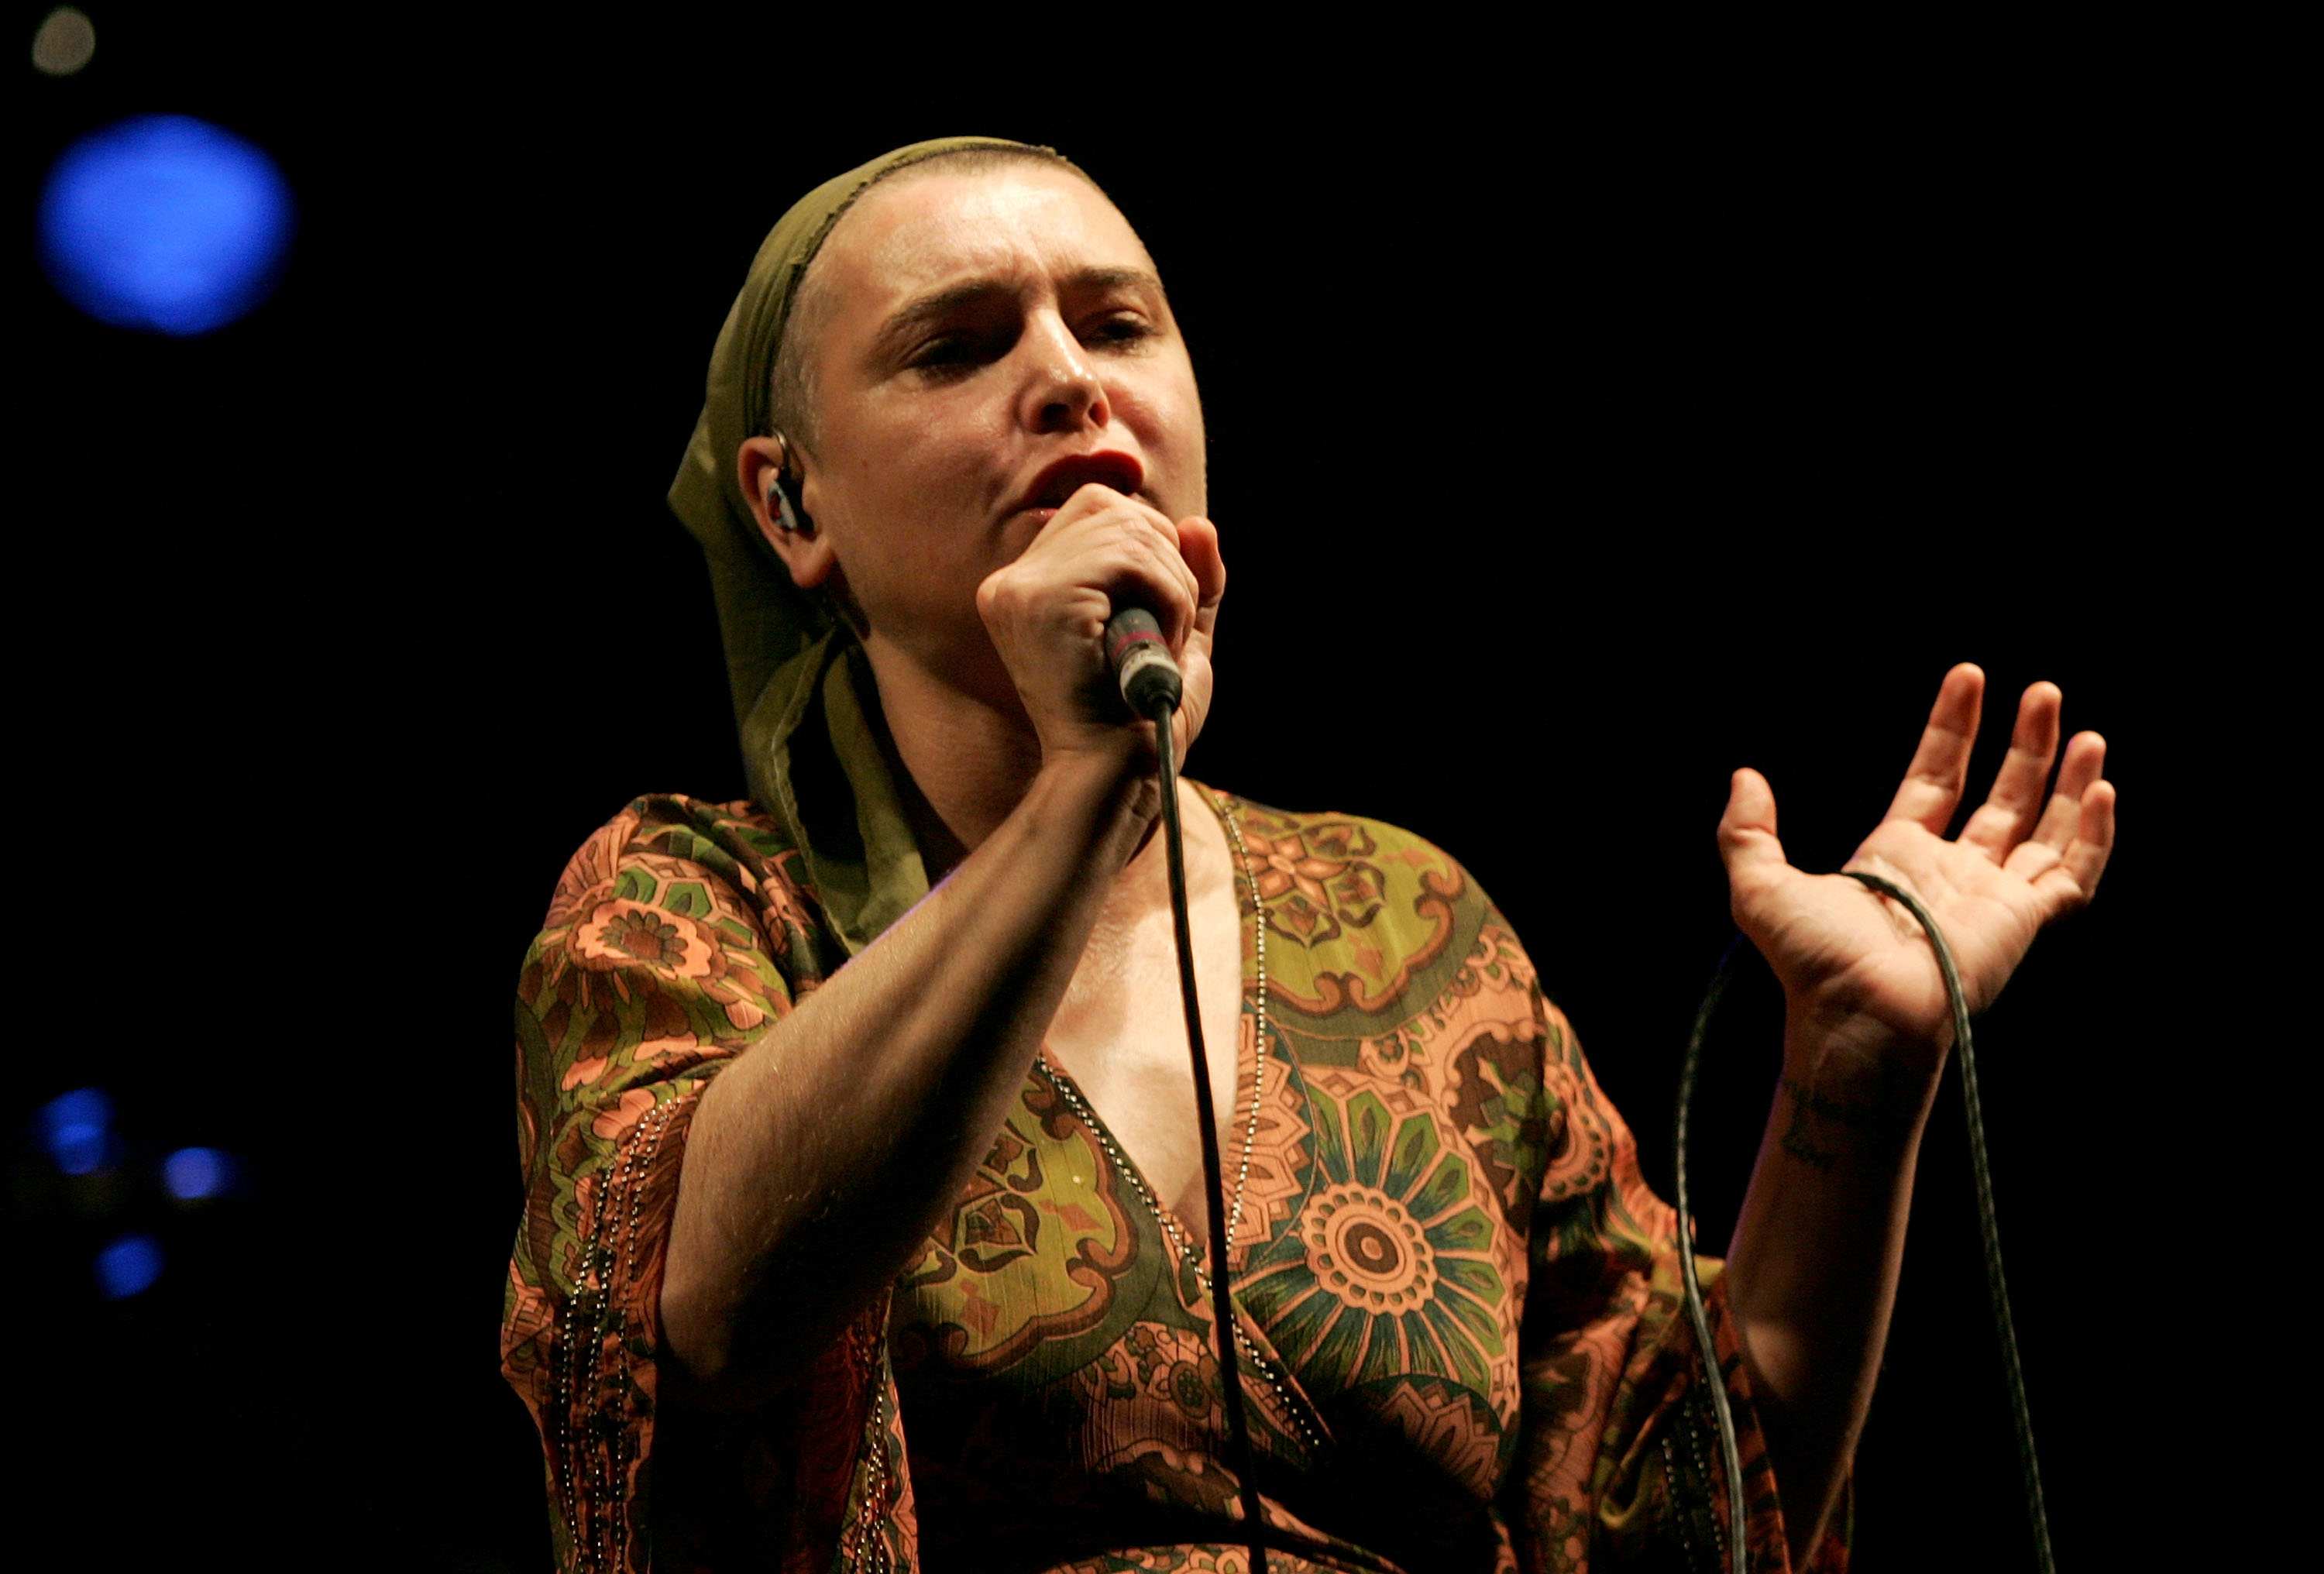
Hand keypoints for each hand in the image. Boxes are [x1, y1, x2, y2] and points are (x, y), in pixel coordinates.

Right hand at [976, 483, 1224, 769]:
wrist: (1120, 776)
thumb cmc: (1143, 720)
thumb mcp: (1174, 636)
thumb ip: (1188, 579)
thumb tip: (1198, 524)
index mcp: (1027, 587)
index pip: (1098, 510)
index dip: (1150, 547)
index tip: (1161, 613)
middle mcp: (1011, 582)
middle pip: (1114, 510)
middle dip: (1168, 564)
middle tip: (1170, 633)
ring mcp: (1020, 588)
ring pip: (1130, 531)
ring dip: (1174, 587)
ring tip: (1164, 644)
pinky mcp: (1042, 601)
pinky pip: (1132, 558)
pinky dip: (1169, 597)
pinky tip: (1159, 644)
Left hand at [1718, 664, 2116, 1099]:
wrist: (1858, 1013)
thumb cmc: (1813, 960)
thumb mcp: (1760, 886)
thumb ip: (1748, 831)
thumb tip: (1745, 778)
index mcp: (1896, 856)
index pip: (1936, 775)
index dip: (1953, 728)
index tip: (1968, 676)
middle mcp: (1951, 872)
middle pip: (2001, 796)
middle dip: (2024, 744)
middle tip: (2042, 691)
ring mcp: (1992, 896)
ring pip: (2045, 829)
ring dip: (2068, 781)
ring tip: (2085, 733)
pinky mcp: (2024, 921)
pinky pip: (2072, 873)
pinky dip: (2092, 833)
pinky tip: (2101, 788)